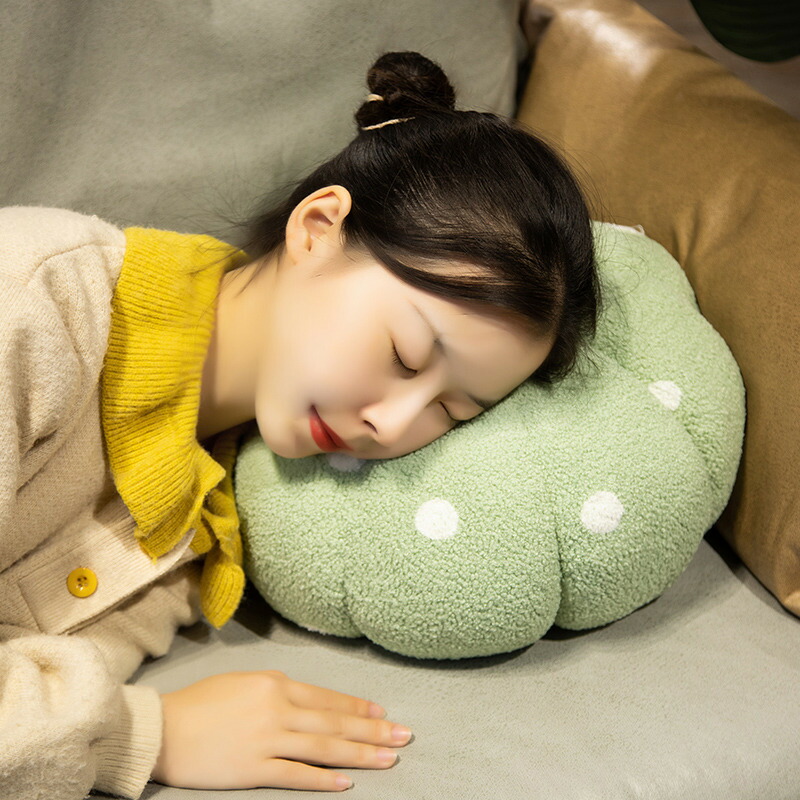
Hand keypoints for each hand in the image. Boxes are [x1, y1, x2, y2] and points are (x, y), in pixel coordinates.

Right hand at [151, 671, 411, 790]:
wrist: (162, 728)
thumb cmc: (201, 702)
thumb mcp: (244, 683)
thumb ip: (277, 691)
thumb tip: (308, 703)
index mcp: (275, 684)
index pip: (327, 697)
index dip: (357, 707)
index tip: (382, 713)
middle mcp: (277, 709)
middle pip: (334, 721)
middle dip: (372, 730)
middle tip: (404, 735)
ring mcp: (266, 739)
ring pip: (323, 747)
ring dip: (360, 753)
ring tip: (390, 757)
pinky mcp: (253, 769)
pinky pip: (295, 775)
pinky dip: (324, 780)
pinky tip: (348, 783)